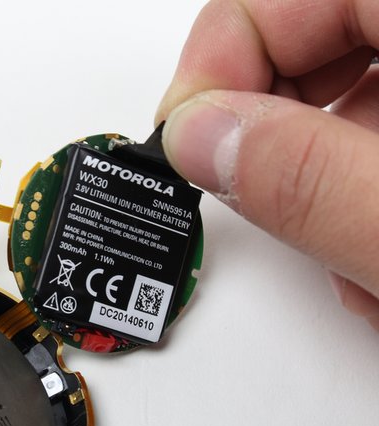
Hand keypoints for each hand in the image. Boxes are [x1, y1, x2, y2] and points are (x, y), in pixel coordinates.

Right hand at [156, 0, 378, 329]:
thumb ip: (310, 181)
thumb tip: (198, 136)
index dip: (219, 54)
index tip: (186, 130)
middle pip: (314, 36)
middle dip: (270, 129)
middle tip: (249, 191)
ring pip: (351, 98)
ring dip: (324, 186)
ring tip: (349, 269)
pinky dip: (362, 195)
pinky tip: (375, 254)